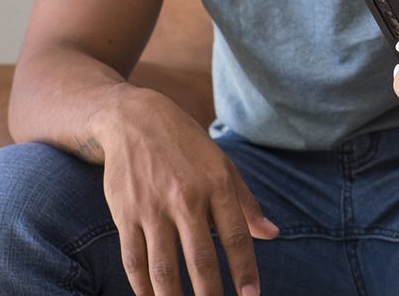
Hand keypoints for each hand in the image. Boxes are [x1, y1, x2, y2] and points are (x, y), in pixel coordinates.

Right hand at [93, 87, 278, 295]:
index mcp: (217, 185)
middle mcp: (186, 199)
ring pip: (164, 268)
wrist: (135, 120)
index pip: (236, 238)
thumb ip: (246, 204)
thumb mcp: (223, 165)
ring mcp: (153, 209)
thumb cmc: (187, 146)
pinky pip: (134, 261)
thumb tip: (272, 234)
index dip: (245, 271)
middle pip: (201, 260)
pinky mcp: (126, 215)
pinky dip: (143, 287)